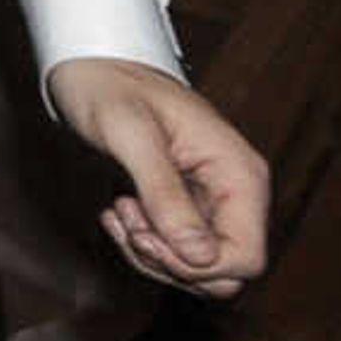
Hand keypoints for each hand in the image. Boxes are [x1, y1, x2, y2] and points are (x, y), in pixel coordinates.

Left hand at [49, 57, 270, 298]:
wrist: (92, 68)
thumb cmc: (110, 89)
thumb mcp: (130, 135)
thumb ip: (163, 192)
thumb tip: (200, 256)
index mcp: (240, 174)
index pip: (247, 258)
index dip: (197, 266)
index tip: (145, 237)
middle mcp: (235, 194)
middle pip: (225, 272)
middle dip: (171, 263)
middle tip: (129, 225)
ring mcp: (212, 203)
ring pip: (199, 268)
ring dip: (152, 256)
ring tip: (120, 210)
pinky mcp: (187, 208)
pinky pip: (177, 252)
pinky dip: (143, 245)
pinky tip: (118, 213)